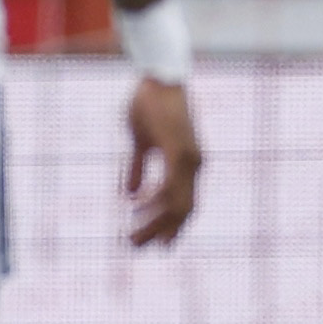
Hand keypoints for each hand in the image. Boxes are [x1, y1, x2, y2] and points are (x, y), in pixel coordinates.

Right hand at [124, 76, 200, 246]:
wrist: (158, 76)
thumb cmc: (149, 104)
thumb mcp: (140, 141)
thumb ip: (138, 167)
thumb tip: (129, 194)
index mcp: (188, 164)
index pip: (183, 205)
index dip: (169, 226)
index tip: (153, 243)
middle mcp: (194, 164)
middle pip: (181, 211)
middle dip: (159, 232)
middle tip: (137, 247)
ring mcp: (188, 158)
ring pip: (176, 204)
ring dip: (153, 223)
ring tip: (131, 237)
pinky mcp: (178, 150)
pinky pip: (169, 186)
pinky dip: (153, 201)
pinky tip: (135, 208)